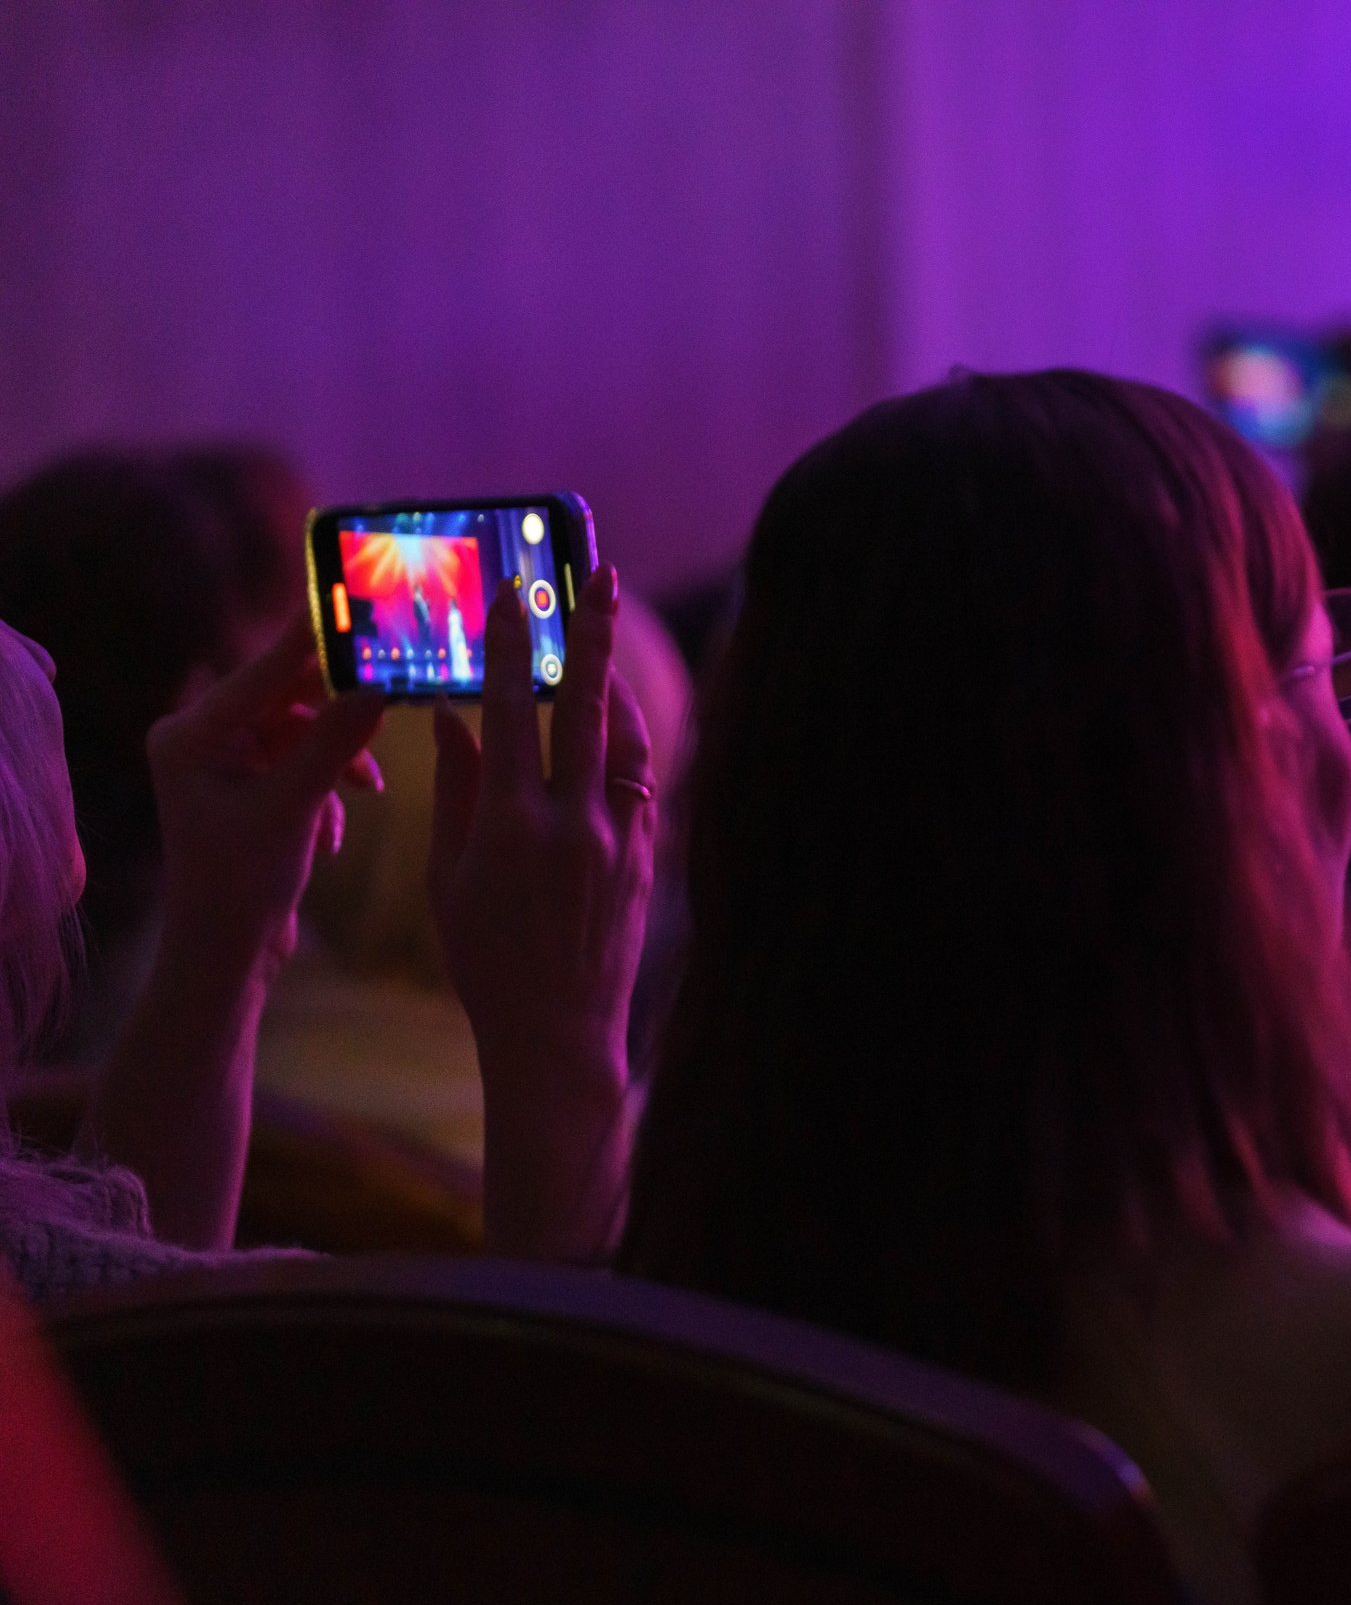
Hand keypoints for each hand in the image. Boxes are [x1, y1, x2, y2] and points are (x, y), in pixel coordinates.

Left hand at [148, 621, 384, 983]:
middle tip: (393, 688)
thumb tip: (378, 689)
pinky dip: (332, 781)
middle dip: (340, 705)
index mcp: (192, 733)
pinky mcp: (253, 787)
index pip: (265, 670)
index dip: (313, 638)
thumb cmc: (241, 883)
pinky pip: (306, 758)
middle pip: (288, 694)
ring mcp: (229, 763)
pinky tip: (340, 818)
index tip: (356, 601)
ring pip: (305, 728)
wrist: (227, 952)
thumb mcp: (294, 807)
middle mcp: (203, 739)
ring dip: (340, 754)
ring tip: (367, 785)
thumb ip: (336, 744)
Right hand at [430, 566, 654, 1260]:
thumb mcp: (449, 876)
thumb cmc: (485, 957)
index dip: (510, 645)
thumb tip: (452, 715)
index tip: (512, 590)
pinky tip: (613, 716)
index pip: (509, 712)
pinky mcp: (647, 856)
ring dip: (614, 683)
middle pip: (586, 706)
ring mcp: (618, 839)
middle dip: (591, 634)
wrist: (556, 1030)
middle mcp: (572, 823)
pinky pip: (642, 779)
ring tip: (599, 642)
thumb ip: (454, 789)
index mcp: (510, 825)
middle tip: (599, 574)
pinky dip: (627, 740)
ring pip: (626, 738)